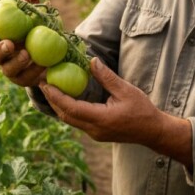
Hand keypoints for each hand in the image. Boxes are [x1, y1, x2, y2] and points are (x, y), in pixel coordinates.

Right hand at [0, 0, 43, 87]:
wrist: (49, 54)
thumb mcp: (35, 19)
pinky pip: (25, 77)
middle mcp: (1, 55)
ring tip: (27, 54)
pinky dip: (33, 70)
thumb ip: (31, 8)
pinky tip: (42, 64)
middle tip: (9, 44)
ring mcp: (10, 69)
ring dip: (16, 61)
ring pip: (7, 69)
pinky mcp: (22, 79)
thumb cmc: (36, 32)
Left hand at [39, 57, 192, 166]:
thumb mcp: (126, 90)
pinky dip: (68, 109)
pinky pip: (76, 121)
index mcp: (101, 119)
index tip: (45, 83)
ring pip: (70, 120)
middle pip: (65, 116)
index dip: (56, 96)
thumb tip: (91, 61)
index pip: (71, 108)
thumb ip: (107, 77)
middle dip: (52, 100)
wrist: (152, 131)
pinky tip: (65, 97)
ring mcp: (94, 133)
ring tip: (49, 88)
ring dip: (58, 105)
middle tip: (42, 82)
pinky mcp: (96, 133)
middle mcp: (94, 129)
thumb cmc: (142, 110)